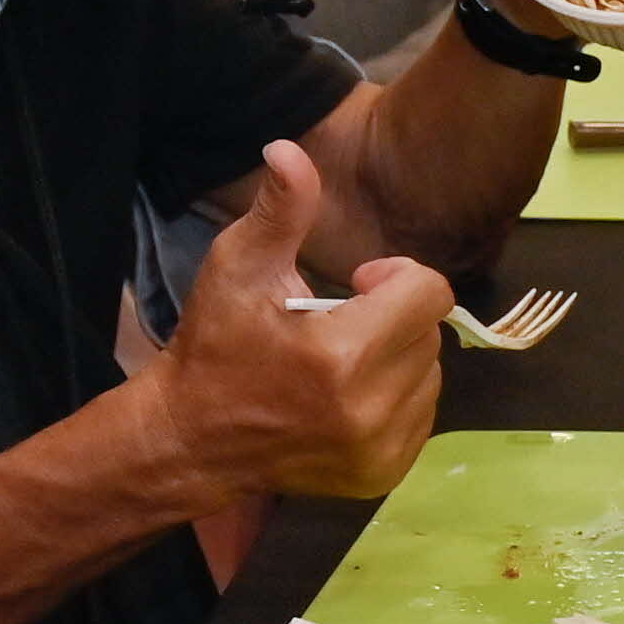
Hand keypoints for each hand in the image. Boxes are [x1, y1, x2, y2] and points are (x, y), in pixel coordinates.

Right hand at [145, 139, 450, 503]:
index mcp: (341, 355)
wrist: (192, 440)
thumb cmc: (215, 346)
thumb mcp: (238, 268)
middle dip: (395, 316)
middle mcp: (370, 409)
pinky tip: (349, 396)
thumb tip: (289, 149)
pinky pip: (422, 416)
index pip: (428, 294)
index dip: (396, 277)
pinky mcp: (382, 474)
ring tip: (343, 362)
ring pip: (430, 375)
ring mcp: (379, 448)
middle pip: (430, 333)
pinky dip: (396, 398)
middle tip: (341, 323)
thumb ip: (280, 211)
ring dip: (399, 357)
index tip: (357, 284)